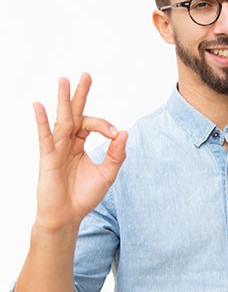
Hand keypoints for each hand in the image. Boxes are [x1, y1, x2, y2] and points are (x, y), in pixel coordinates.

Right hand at [33, 73, 127, 230]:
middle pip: (75, 113)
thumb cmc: (84, 195)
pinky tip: (39, 106)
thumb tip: (124, 133)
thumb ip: (116, 154)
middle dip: (80, 94)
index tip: (115, 134)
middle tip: (86, 75)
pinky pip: (45, 137)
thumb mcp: (107, 174)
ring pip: (62, 120)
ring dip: (64, 100)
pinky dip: (42, 121)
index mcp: (80, 144)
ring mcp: (57, 148)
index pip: (92, 124)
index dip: (105, 125)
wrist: (68, 217)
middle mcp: (68, 142)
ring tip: (65, 80)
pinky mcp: (48, 158)